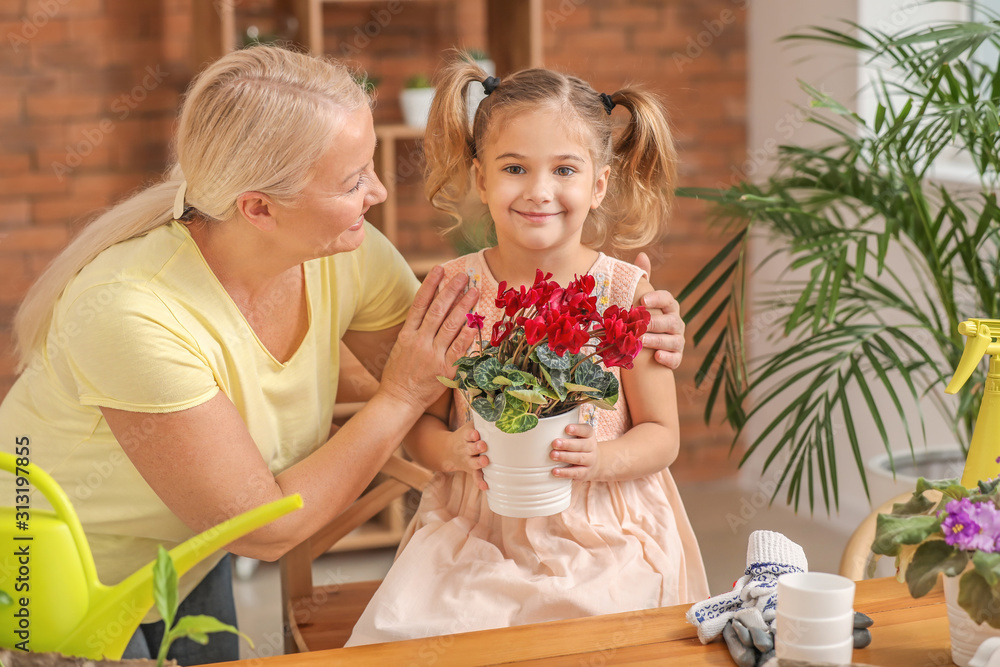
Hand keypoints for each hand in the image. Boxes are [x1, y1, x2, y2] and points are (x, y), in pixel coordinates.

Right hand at [380, 266, 478, 410]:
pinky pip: (458, 351)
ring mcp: (432, 356)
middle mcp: (420, 342)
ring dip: (463, 307)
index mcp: (407, 335)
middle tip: (463, 276)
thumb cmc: (399, 374)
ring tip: (474, 292)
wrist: (398, 401)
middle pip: (438, 311)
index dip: (430, 285)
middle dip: (452, 291)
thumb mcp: (400, 348)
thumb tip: (428, 310)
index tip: (440, 269)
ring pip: (450, 326)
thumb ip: (414, 330)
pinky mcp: (444, 371)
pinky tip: (474, 323)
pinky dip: (467, 337)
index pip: (420, 304)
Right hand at [441, 422, 488, 489]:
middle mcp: (466, 449)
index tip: (476, 434)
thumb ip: (483, 420)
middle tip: (483, 446)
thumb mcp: (471, 426)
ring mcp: (468, 460)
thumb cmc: (467, 436)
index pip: (468, 434)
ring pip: (472, 463)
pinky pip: (475, 476)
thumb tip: (500, 409)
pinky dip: (480, 482)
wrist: (448, 451)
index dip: (471, 435)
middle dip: (476, 447)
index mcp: (466, 437)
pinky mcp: (471, 470)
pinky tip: (485, 486)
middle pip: (470, 448)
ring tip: (485, 462)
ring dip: (478, 463)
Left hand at [550, 422, 599, 480]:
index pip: (586, 430)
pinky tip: (555, 471)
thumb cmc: (580, 445)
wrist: (597, 464)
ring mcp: (590, 461)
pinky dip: (565, 472)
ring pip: (579, 459)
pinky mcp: (585, 473)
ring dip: (565, 457)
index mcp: (589, 435)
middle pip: (581, 445)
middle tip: (555, 443)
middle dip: (567, 444)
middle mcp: (591, 447)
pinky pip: (576, 473)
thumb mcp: (579, 436)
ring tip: (553, 455)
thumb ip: (566, 429)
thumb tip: (543, 423)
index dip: (577, 429)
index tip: (567, 428)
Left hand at [634, 251, 684, 369]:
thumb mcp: (642, 299)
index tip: (642, 301)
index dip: (657, 299)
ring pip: (673, 340)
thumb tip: (642, 255)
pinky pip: (676, 358)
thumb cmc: (644, 317)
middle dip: (655, 322)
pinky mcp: (676, 357)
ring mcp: (677, 340)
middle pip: (670, 321)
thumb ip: (643, 279)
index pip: (667, 299)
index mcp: (668, 307)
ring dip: (658, 340)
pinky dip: (669, 358)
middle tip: (639, 324)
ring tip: (643, 341)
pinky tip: (657, 357)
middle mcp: (676, 322)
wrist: (647, 345)